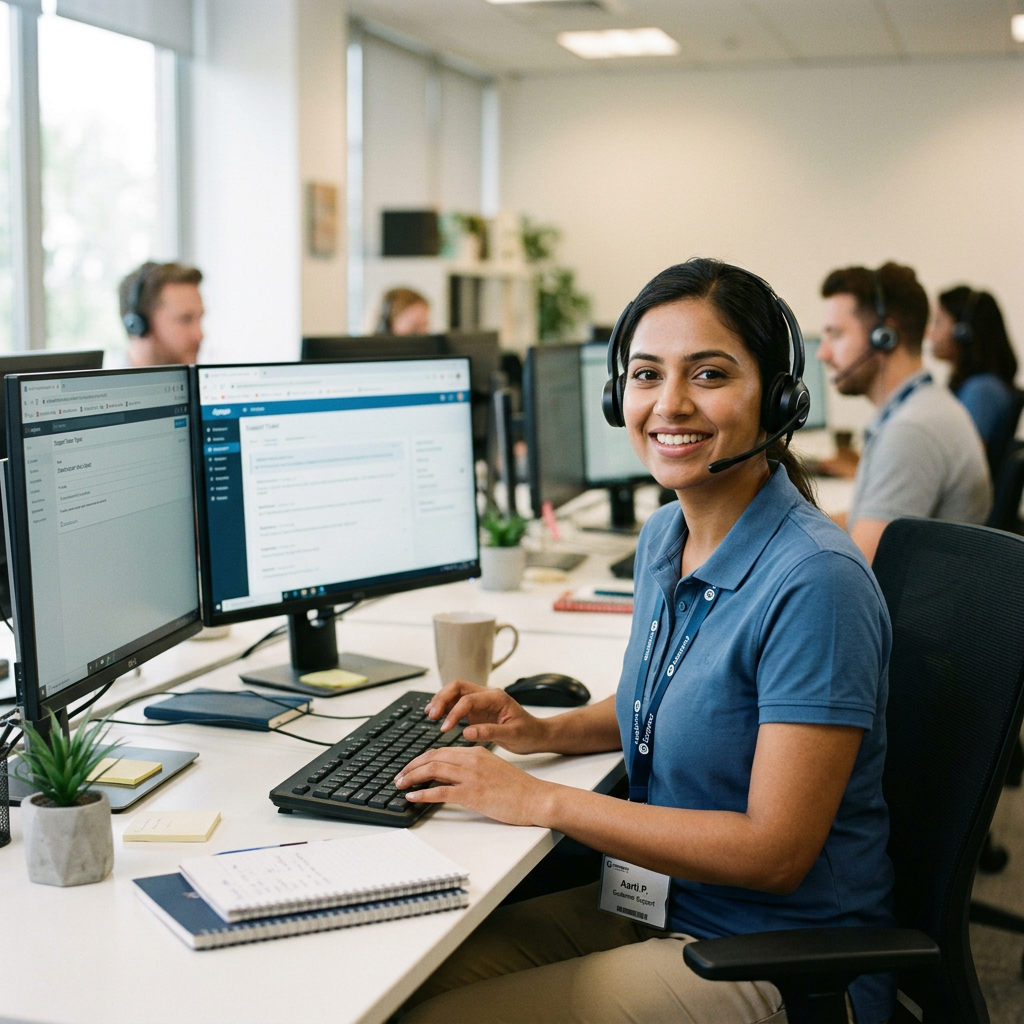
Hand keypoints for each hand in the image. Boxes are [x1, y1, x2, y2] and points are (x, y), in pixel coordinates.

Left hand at [395, 746, 553, 825]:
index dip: (422, 759)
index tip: (411, 768)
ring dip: (412, 777)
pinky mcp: (472, 794)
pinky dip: (422, 793)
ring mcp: (471, 777)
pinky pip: (440, 792)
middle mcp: (471, 760)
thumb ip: (472, 768)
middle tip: (399, 776)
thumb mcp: (492, 769)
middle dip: (411, 766)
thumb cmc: (518, 788)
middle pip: (433, 757)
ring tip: (400, 784)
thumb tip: (452, 777)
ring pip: (433, 770)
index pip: (441, 751)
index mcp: (476, 752)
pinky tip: (413, 796)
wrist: (536, 798)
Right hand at [425, 680, 550, 753]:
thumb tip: (466, 732)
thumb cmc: (528, 733)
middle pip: (458, 687)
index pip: (468, 699)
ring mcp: (481, 701)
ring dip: (441, 701)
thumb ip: (489, 732)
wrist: (536, 734)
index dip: (454, 712)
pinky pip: (457, 703)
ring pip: (455, 693)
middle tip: (432, 715)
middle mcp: (487, 695)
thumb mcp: (512, 735)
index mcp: (496, 697)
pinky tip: (437, 716)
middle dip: (442, 698)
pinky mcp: (477, 710)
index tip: (445, 728)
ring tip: (429, 714)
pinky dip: (445, 707)